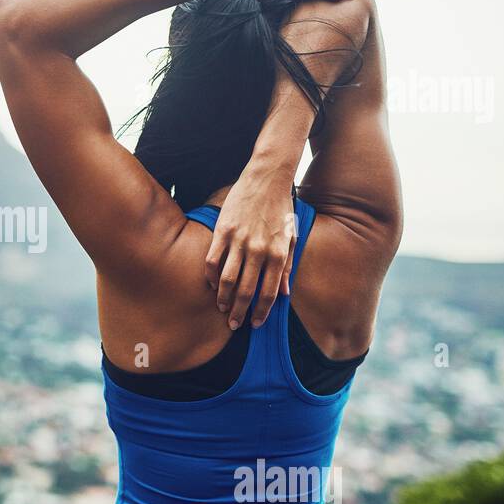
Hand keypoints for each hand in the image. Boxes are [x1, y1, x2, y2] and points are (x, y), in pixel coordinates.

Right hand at [204, 165, 297, 330]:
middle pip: (245, 291)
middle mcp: (258, 250)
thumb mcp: (291, 238)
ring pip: (227, 279)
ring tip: (221, 308)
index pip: (269, 293)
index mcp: (278, 254)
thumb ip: (287, 267)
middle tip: (233, 324)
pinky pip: (213, 260)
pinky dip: (211, 276)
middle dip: (239, 312)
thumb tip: (284, 294)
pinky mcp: (222, 231)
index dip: (261, 312)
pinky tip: (212, 285)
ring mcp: (239, 240)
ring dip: (223, 298)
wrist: (267, 178)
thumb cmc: (281, 209)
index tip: (255, 324)